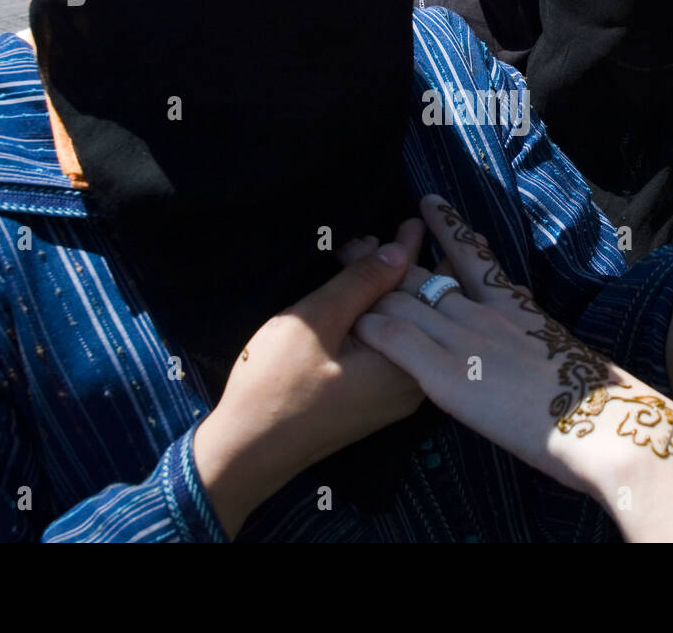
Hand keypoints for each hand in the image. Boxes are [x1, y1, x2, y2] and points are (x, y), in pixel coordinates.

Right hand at [193, 220, 426, 538]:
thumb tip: (402, 247)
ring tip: (356, 261)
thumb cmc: (277, 385)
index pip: (423, 295)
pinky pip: (391, 348)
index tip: (408, 222)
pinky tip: (355, 298)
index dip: (409, 253)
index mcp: (406, 363)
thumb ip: (363, 282)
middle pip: (418, 311)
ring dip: (381, 294)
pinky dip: (375, 319)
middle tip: (364, 242)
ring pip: (403, 328)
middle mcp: (412, 382)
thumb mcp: (316, 320)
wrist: (249, 450)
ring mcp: (397, 395)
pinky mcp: (378, 400)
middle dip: (394, 271)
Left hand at [354, 196, 672, 541]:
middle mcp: (485, 313)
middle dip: (387, 256)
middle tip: (357, 240)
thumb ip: (535, 336)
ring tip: (343, 264)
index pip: (474, 255)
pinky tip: (350, 317)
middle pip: (424, 274)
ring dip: (369, 284)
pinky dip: (371, 324)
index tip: (426, 202)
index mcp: (516, 307)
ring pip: (404, 300)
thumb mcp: (563, 351)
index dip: (447, 227)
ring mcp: (463, 340)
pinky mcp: (445, 373)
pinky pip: (396, 339)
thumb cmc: (594, 402)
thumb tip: (528, 328)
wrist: (599, 423)